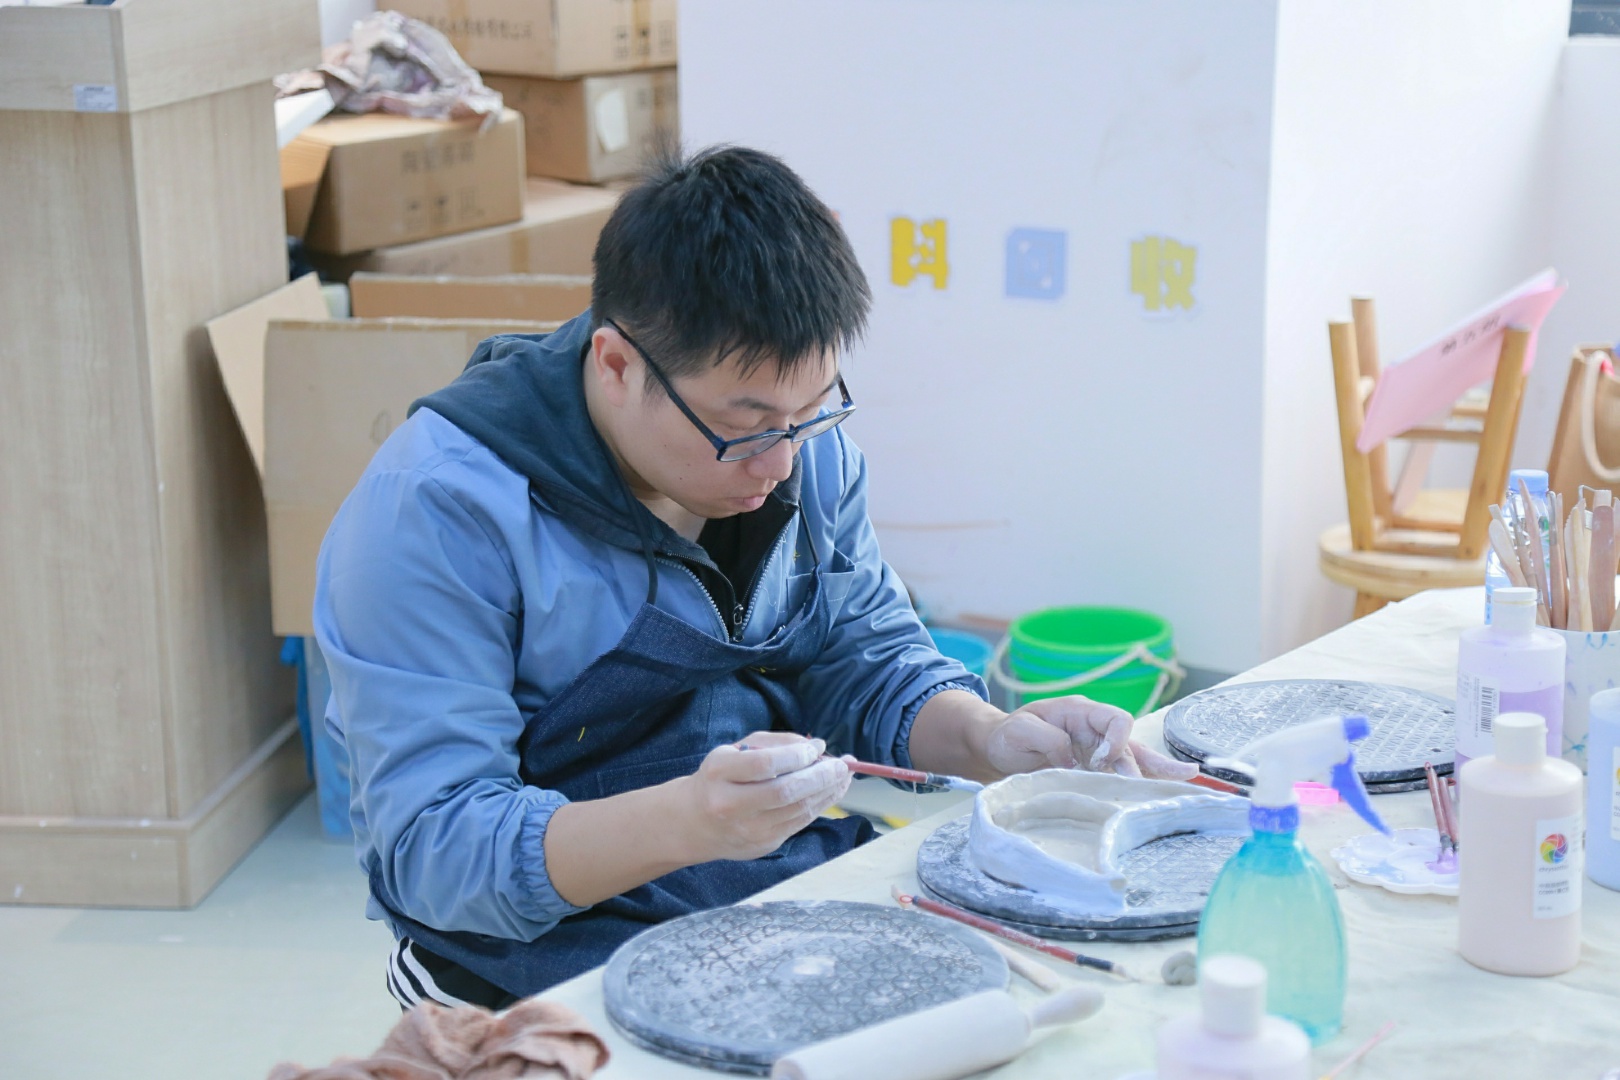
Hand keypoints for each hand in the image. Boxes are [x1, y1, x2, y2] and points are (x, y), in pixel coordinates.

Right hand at [675, 731, 851, 862]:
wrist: (694, 822)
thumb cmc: (721, 778)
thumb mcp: (736, 750)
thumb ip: (775, 744)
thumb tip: (817, 747)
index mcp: (718, 772)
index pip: (765, 764)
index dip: (797, 755)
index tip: (818, 746)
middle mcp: (729, 804)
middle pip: (784, 791)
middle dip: (820, 776)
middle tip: (843, 764)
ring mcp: (746, 829)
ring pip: (797, 810)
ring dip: (827, 792)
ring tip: (844, 776)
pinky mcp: (762, 844)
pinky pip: (799, 823)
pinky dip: (820, 806)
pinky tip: (832, 792)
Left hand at [984, 695, 1197, 780]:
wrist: (997, 749)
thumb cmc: (1008, 735)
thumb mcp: (1020, 731)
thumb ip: (1048, 740)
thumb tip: (1074, 761)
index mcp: (1080, 712)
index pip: (1115, 719)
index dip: (1115, 741)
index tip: (1099, 763)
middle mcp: (1095, 730)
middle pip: (1130, 743)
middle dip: (1137, 767)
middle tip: (1136, 788)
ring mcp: (1098, 751)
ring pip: (1135, 759)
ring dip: (1155, 772)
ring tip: (1186, 780)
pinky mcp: (1095, 770)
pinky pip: (1125, 772)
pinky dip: (1147, 779)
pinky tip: (1173, 785)